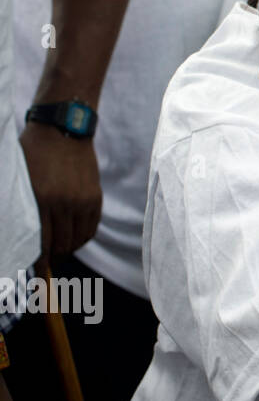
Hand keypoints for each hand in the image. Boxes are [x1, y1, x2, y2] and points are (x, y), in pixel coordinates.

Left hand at [18, 124, 101, 261]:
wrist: (63, 130)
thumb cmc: (33, 153)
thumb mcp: (21, 181)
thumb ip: (23, 207)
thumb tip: (23, 235)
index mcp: (42, 200)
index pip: (43, 243)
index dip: (40, 261)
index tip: (36, 270)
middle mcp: (64, 203)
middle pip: (62, 245)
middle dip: (54, 258)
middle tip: (47, 262)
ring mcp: (83, 200)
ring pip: (78, 239)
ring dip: (69, 249)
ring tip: (60, 251)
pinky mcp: (95, 197)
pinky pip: (91, 227)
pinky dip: (83, 237)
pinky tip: (74, 238)